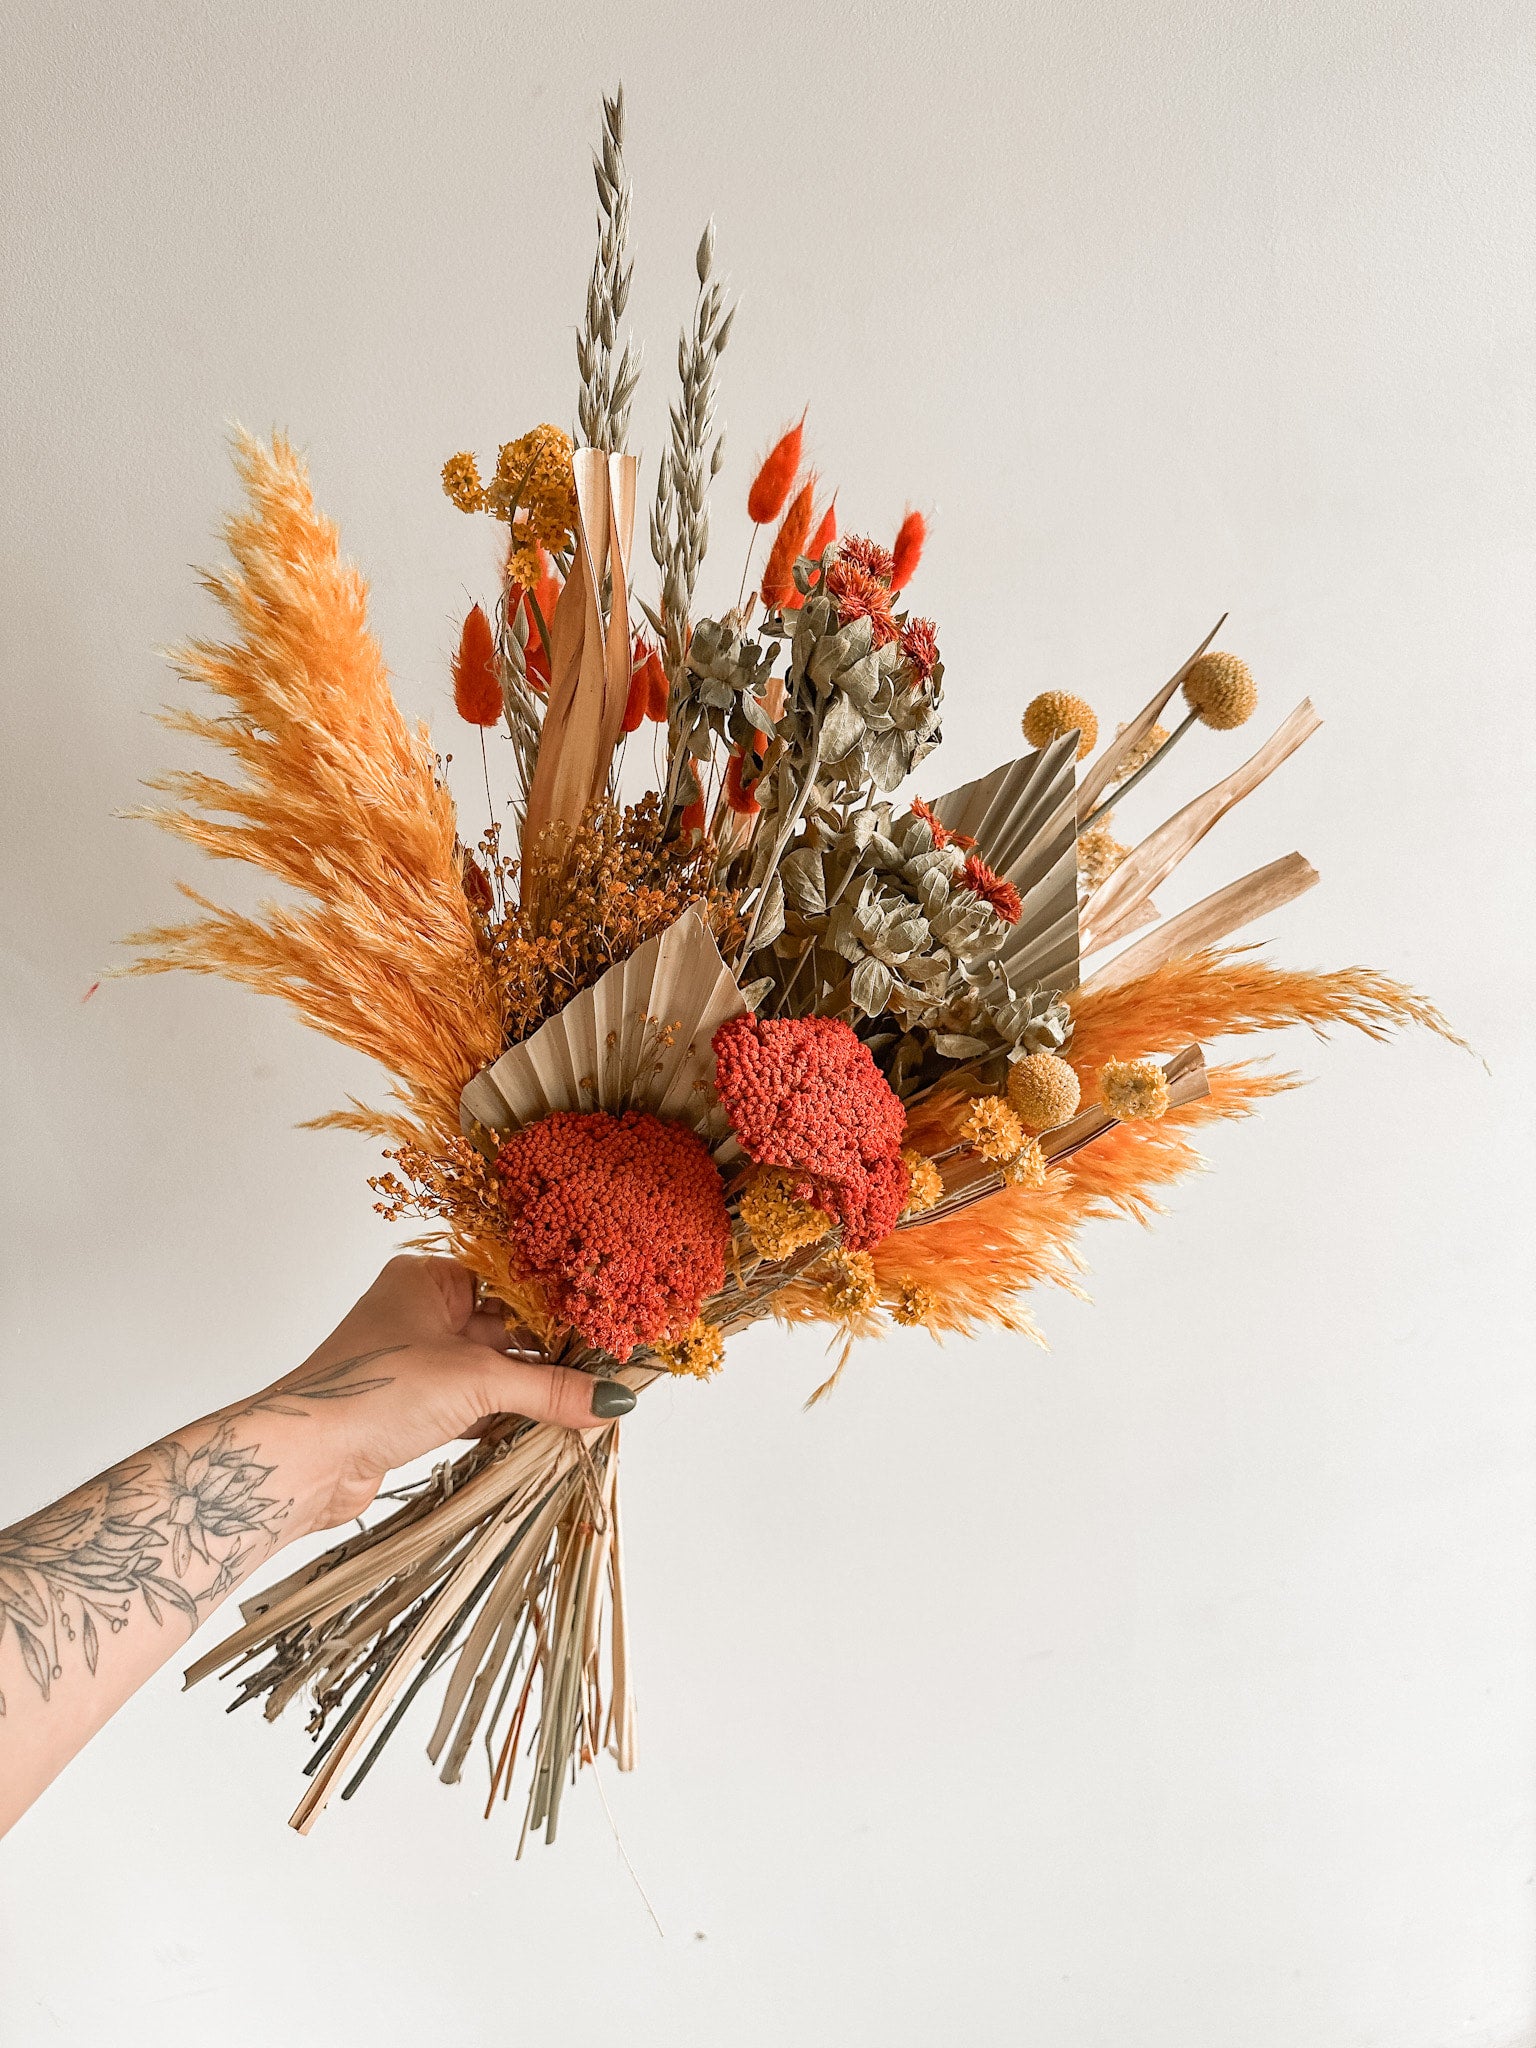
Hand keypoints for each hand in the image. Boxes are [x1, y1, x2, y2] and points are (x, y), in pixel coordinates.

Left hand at [234, 1256, 634, 1534]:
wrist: (303, 1459)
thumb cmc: (373, 1391)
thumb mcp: (475, 1381)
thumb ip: (548, 1388)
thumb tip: (611, 1400)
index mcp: (429, 1280)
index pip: (511, 1284)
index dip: (559, 1309)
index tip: (608, 1331)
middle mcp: (421, 1313)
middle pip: (506, 1330)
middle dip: (550, 1358)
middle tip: (607, 1378)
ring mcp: (416, 1362)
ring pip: (492, 1372)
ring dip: (529, 1394)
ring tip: (585, 1410)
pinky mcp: (414, 1408)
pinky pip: (475, 1407)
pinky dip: (504, 1420)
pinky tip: (543, 1432)